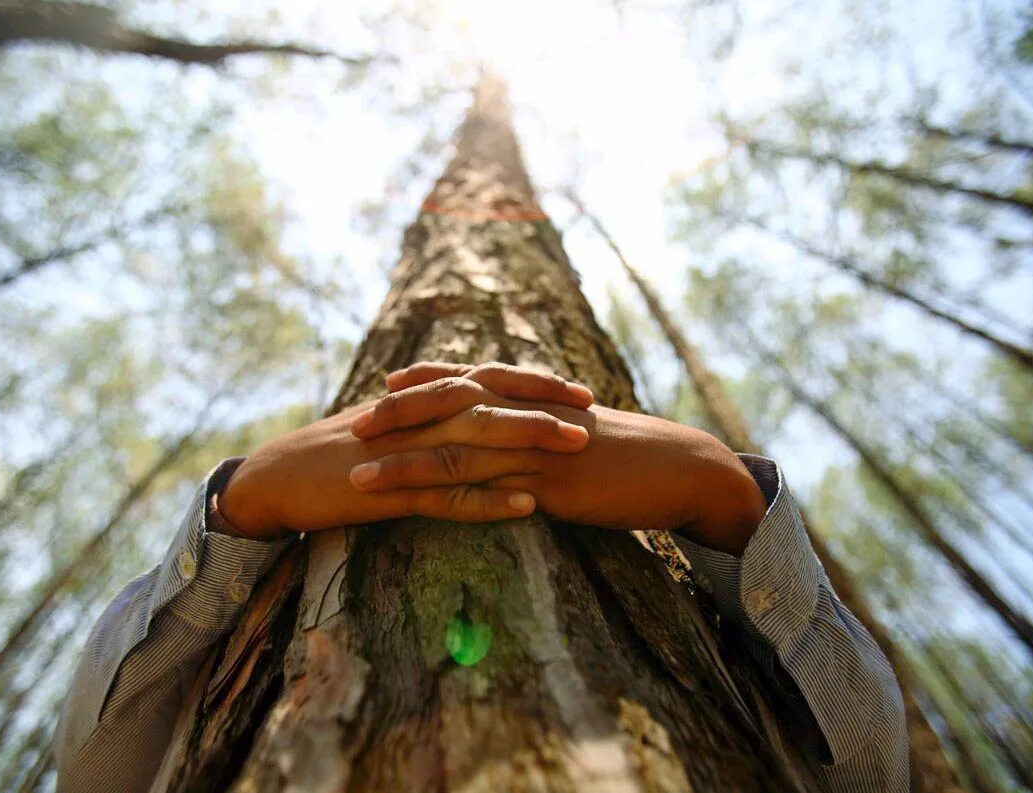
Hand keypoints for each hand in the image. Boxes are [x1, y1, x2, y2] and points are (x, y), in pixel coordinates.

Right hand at [218, 364, 595, 539]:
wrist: (276, 478)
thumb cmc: (333, 456)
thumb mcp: (386, 428)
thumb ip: (426, 419)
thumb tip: (467, 415)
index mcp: (419, 402)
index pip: (485, 382)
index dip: (533, 383)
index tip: (578, 389)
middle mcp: (418, 418)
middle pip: (491, 402)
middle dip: (544, 403)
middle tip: (593, 408)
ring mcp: (407, 453)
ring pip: (477, 440)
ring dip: (530, 442)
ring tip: (577, 446)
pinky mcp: (392, 491)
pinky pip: (447, 496)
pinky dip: (488, 500)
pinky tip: (526, 506)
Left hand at [351, 362, 767, 554]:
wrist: (679, 468)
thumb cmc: (632, 452)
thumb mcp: (580, 429)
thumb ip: (544, 426)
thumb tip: (518, 433)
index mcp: (532, 398)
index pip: (468, 381)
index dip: (425, 382)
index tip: (386, 385)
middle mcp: (525, 415)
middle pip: (449, 409)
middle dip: (398, 416)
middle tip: (353, 425)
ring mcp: (533, 448)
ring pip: (455, 452)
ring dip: (403, 464)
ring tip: (358, 478)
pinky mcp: (547, 484)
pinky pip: (486, 493)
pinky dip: (445, 501)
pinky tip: (416, 511)